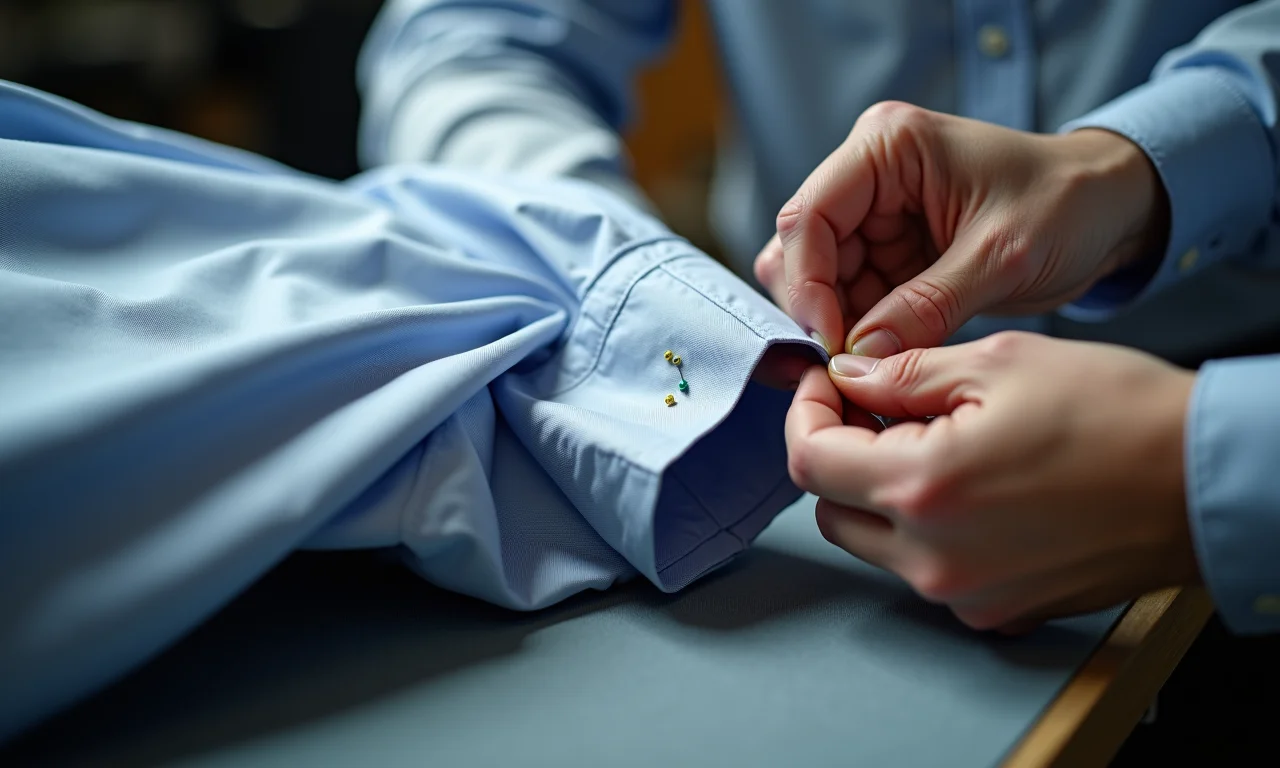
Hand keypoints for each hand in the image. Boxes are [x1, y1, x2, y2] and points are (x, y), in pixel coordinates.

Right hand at [754, 102, 1168, 356]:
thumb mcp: (1000, 257)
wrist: (1113, 210)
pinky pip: (852, 296)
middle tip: (846, 363)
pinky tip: (884, 356)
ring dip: (839, 323)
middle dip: (819, 308)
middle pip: (802, 250)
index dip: (808, 283)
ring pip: (819, 279)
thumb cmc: (1068, 205)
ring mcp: (875, 213)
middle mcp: (868, 173)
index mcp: (886, 147)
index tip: (831, 341)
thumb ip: (925, 305)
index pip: (809, 216)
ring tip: (870, 364)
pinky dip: (862, 329)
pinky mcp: (889, 249)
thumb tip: (859, 358)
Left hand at [784, 331, 1199, 631]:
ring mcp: (964, 593)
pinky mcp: (996, 609)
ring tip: (937, 440)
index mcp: (923, 489)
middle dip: (840, 453)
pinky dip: (926, 527)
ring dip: (881, 491)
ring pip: (875, 543)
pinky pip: (926, 569)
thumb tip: (847, 376)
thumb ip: (903, 373)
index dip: (807, 412)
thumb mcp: (1000, 363)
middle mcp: (932, 558)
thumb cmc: (1120, 417)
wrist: (1206, 483)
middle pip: (830, 508)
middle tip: (879, 408)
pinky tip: (973, 485)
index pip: (808, 461)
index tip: (829, 385)